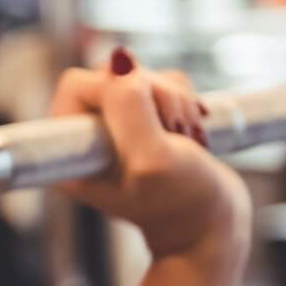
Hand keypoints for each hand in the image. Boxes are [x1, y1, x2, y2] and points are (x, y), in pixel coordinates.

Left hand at [50, 48, 252, 262]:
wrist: (214, 226)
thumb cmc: (182, 202)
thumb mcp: (152, 159)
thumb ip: (129, 107)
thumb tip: (118, 58)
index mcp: (72, 150)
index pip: (77, 83)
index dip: (118, 90)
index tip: (150, 123)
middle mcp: (87, 137)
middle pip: (113, 75)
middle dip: (155, 94)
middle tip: (176, 131)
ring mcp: (117, 128)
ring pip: (142, 77)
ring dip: (175, 101)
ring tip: (187, 138)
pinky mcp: (145, 121)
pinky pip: (164, 84)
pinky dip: (186, 103)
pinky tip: (194, 134)